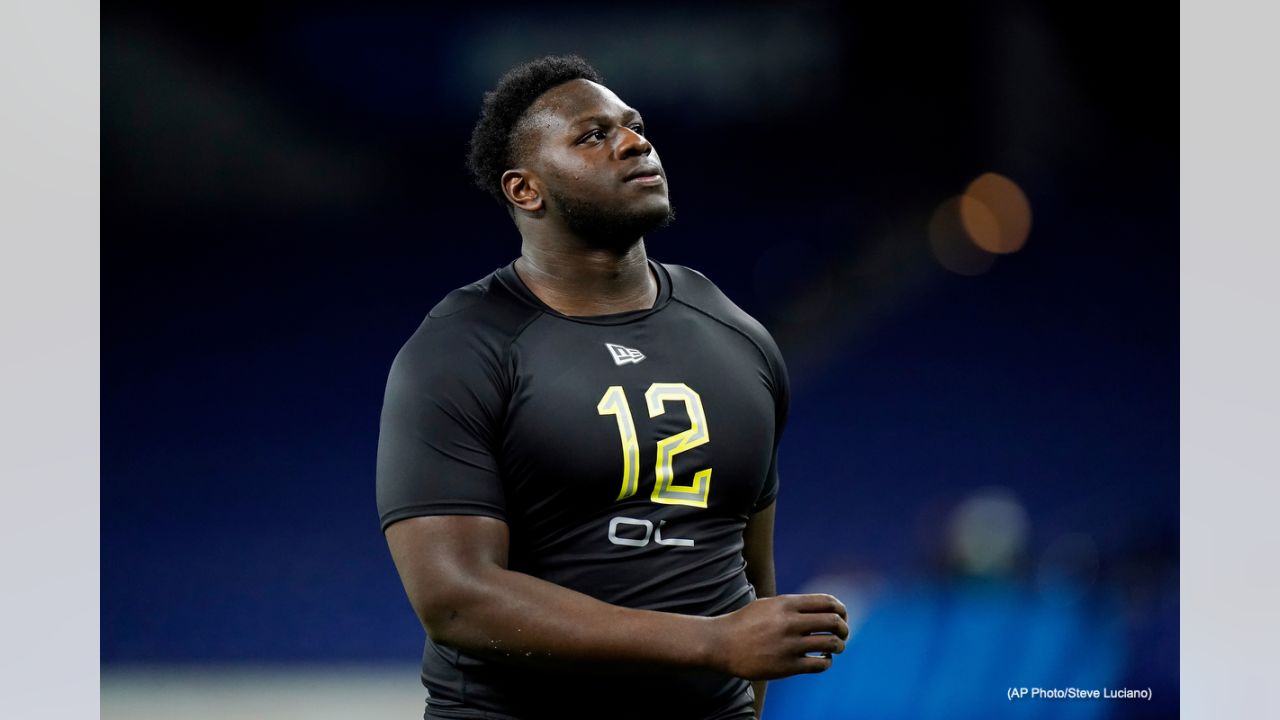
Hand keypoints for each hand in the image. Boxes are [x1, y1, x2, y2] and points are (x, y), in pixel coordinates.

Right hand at [708, 593, 849, 679]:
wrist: (720, 644)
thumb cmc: (745, 623)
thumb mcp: (768, 605)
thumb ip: (793, 605)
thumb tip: (821, 608)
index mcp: (786, 604)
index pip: (828, 602)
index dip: (841, 609)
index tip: (842, 616)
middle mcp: (790, 622)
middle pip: (833, 622)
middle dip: (844, 628)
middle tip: (843, 634)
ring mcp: (789, 645)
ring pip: (831, 644)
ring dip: (839, 646)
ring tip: (835, 648)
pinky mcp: (787, 666)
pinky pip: (820, 664)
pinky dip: (827, 662)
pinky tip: (823, 660)